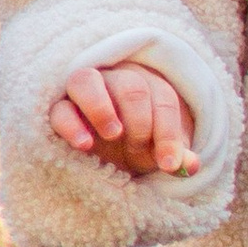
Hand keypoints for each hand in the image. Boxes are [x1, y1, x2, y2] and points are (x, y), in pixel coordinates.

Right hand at [51, 62, 196, 176]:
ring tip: (113, 135)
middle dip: (140, 122)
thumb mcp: (159, 153)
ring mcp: (83, 92)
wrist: (106, 153)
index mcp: (147, 85)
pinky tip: (84, 145)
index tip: (169, 164)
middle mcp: (115, 79)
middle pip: (131, 87)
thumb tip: (190, 166)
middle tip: (138, 149)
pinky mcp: (57, 110)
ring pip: (86, 80)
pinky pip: (58, 109)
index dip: (168, 132)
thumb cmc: (138, 145)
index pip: (163, 97)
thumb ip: (177, 157)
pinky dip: (70, 124)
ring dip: (101, 107)